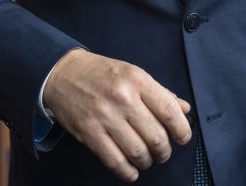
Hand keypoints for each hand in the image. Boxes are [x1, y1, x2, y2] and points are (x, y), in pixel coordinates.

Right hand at [43, 49, 192, 181]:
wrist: (62, 73)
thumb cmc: (100, 73)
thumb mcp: (133, 73)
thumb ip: (159, 92)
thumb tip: (183, 110)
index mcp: (137, 80)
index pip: (169, 111)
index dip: (182, 130)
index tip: (183, 138)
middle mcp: (123, 98)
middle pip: (156, 136)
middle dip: (164, 151)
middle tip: (163, 152)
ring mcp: (105, 116)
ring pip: (137, 152)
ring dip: (147, 161)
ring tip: (147, 159)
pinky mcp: (89, 132)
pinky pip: (114, 160)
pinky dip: (127, 172)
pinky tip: (132, 171)